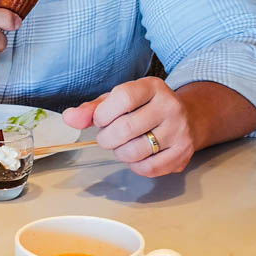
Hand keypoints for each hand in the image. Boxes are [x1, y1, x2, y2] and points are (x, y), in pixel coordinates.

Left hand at [62, 77, 200, 176]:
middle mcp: (170, 106)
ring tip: (124, 144)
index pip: (122, 97)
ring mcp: (179, 130)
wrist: (186, 118)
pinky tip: (139, 155)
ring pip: (133, 152)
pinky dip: (135, 166)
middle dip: (106, 138)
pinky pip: (147, 168)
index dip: (103, 114)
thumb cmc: (143, 109)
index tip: (101, 119)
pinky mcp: (182, 153)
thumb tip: (69, 117)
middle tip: (110, 136)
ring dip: (119, 153)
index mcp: (152, 87)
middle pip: (124, 129)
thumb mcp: (118, 101)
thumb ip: (92, 109)